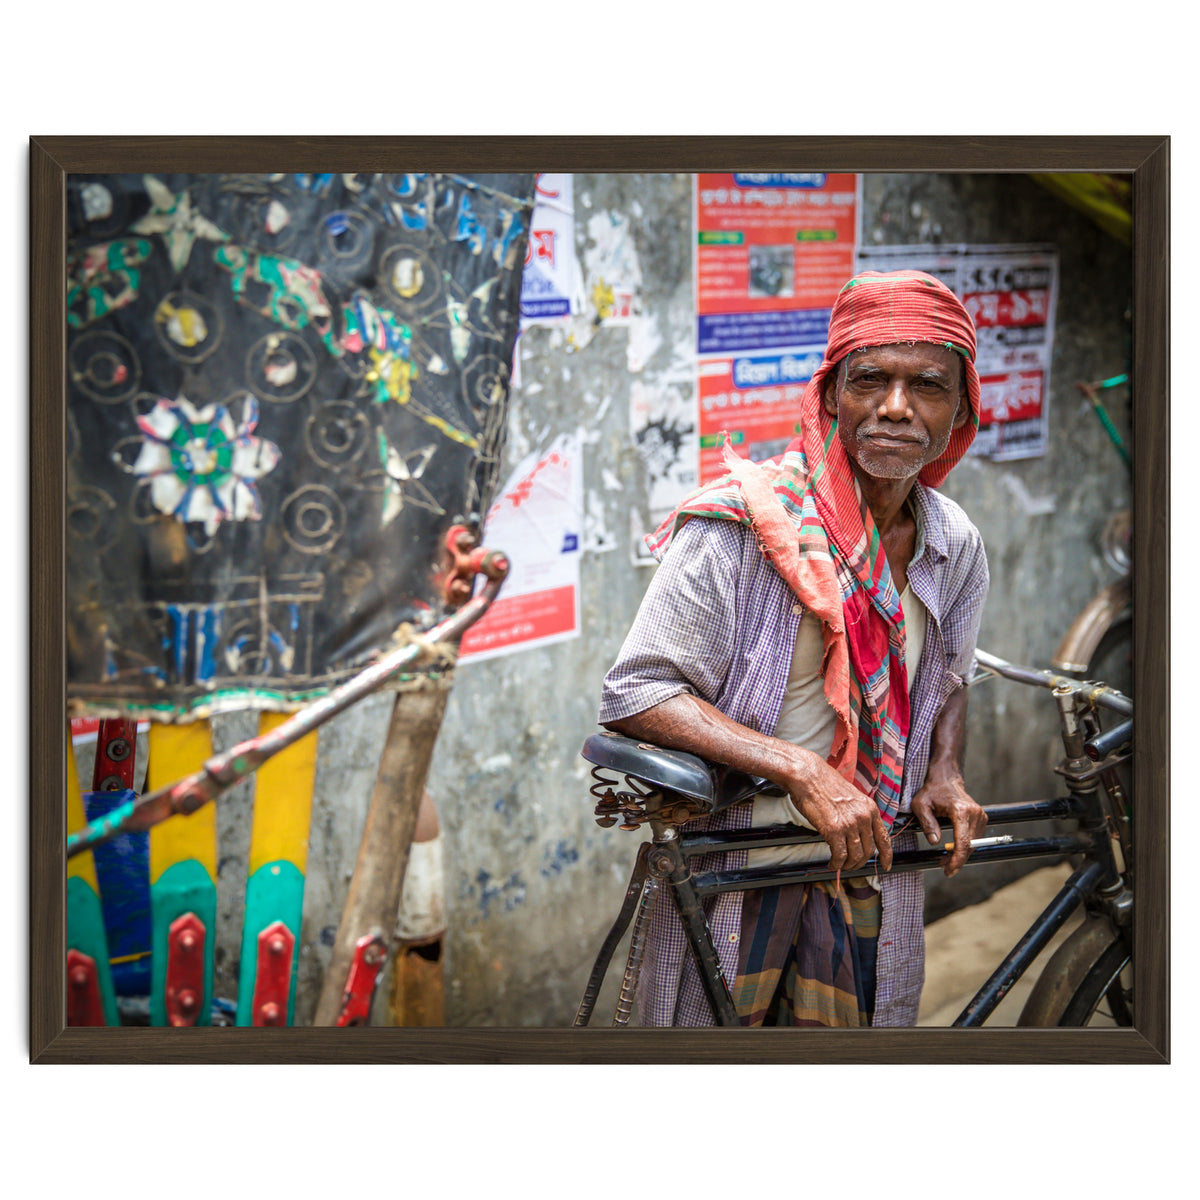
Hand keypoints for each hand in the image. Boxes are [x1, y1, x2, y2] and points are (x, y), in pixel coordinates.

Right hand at [788, 752, 892, 874]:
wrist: (808, 776)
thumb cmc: (824, 784)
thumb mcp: (850, 797)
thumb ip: (858, 814)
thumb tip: (857, 833)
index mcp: (870, 808)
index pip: (884, 838)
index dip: (886, 855)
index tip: (886, 865)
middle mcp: (863, 817)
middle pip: (869, 851)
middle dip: (860, 863)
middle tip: (851, 866)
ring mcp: (849, 824)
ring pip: (855, 856)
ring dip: (848, 865)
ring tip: (840, 866)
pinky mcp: (834, 830)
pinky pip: (840, 855)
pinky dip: (836, 864)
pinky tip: (832, 864)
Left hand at [910, 774, 986, 875]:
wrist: (945, 779)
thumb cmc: (931, 791)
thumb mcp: (920, 805)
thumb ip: (927, 823)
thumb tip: (935, 842)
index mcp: (961, 811)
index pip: (963, 842)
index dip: (957, 859)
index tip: (949, 871)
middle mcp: (975, 814)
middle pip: (970, 846)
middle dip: (957, 860)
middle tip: (943, 866)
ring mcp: (980, 816)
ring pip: (973, 844)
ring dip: (961, 854)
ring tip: (945, 858)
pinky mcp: (981, 818)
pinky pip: (974, 838)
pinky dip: (964, 847)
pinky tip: (952, 849)